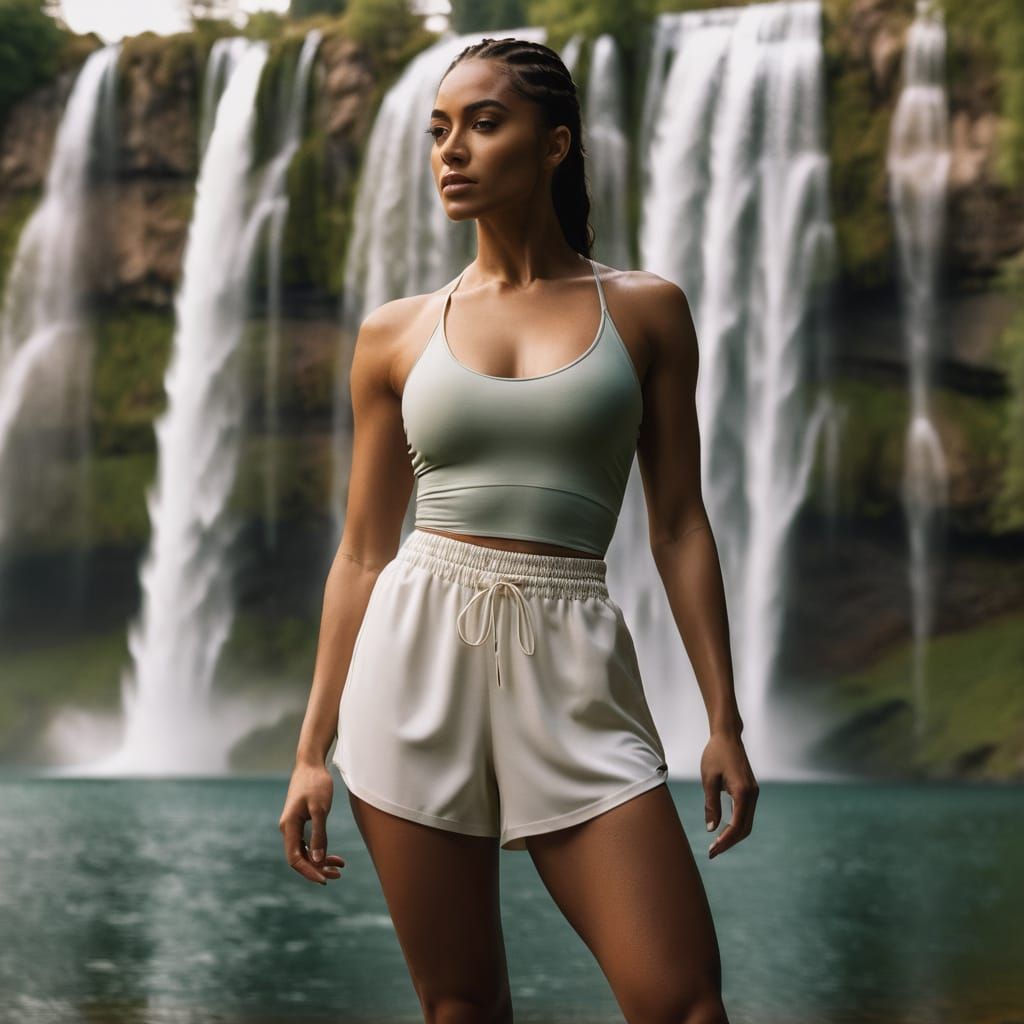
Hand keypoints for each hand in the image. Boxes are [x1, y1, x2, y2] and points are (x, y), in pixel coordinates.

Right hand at [279, 761, 345, 885]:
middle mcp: (288, 829)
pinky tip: (334, 856)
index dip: (309, 871)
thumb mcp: (320, 809)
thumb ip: (319, 834)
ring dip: (321, 861)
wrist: (311, 764)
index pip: (295, 858)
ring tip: (340, 867)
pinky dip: (321, 850)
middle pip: (300, 858)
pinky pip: (308, 843)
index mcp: (288, 826)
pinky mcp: (301, 822)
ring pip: (306, 852)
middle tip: (338, 875)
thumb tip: (319, 860)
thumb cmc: (315, 784)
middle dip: (318, 868)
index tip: (325, 879)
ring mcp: (294, 826)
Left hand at [700, 731, 757, 858]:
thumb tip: (711, 828)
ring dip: (733, 835)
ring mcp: (754, 793)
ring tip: (716, 844)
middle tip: (712, 852)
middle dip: (729, 842)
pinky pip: (746, 813)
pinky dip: (736, 825)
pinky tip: (723, 829)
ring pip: (747, 822)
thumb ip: (711, 805)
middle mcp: (752, 794)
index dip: (725, 841)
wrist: (727, 736)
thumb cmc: (715, 754)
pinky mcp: (751, 790)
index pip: (737, 825)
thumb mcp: (709, 780)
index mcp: (743, 792)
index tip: (712, 851)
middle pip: (745, 828)